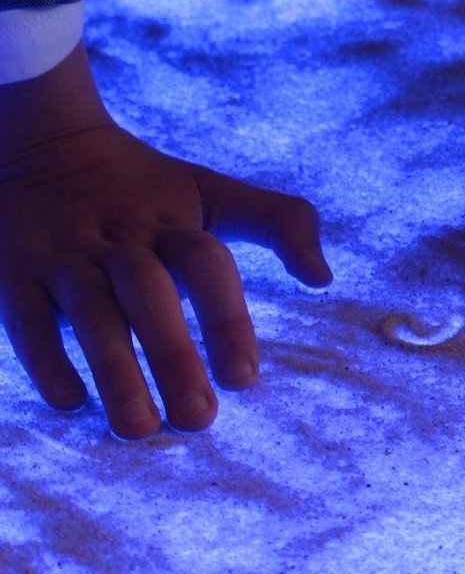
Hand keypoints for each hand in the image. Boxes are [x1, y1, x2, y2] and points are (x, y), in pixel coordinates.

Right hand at [0, 45, 331, 437]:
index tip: (244, 380)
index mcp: (171, 222)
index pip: (204, 264)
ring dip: (113, 372)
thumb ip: (279, 222)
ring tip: (139, 430)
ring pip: (89, 315)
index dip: (226, 319)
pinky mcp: (12, 275)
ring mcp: (62, 256)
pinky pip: (26, 319)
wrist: (39, 143)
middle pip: (148, 296)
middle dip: (173, 357)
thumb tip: (324, 278)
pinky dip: (45, 359)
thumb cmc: (146, 186)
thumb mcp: (214, 191)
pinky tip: (71, 404)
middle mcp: (119, 240)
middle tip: (199, 420)